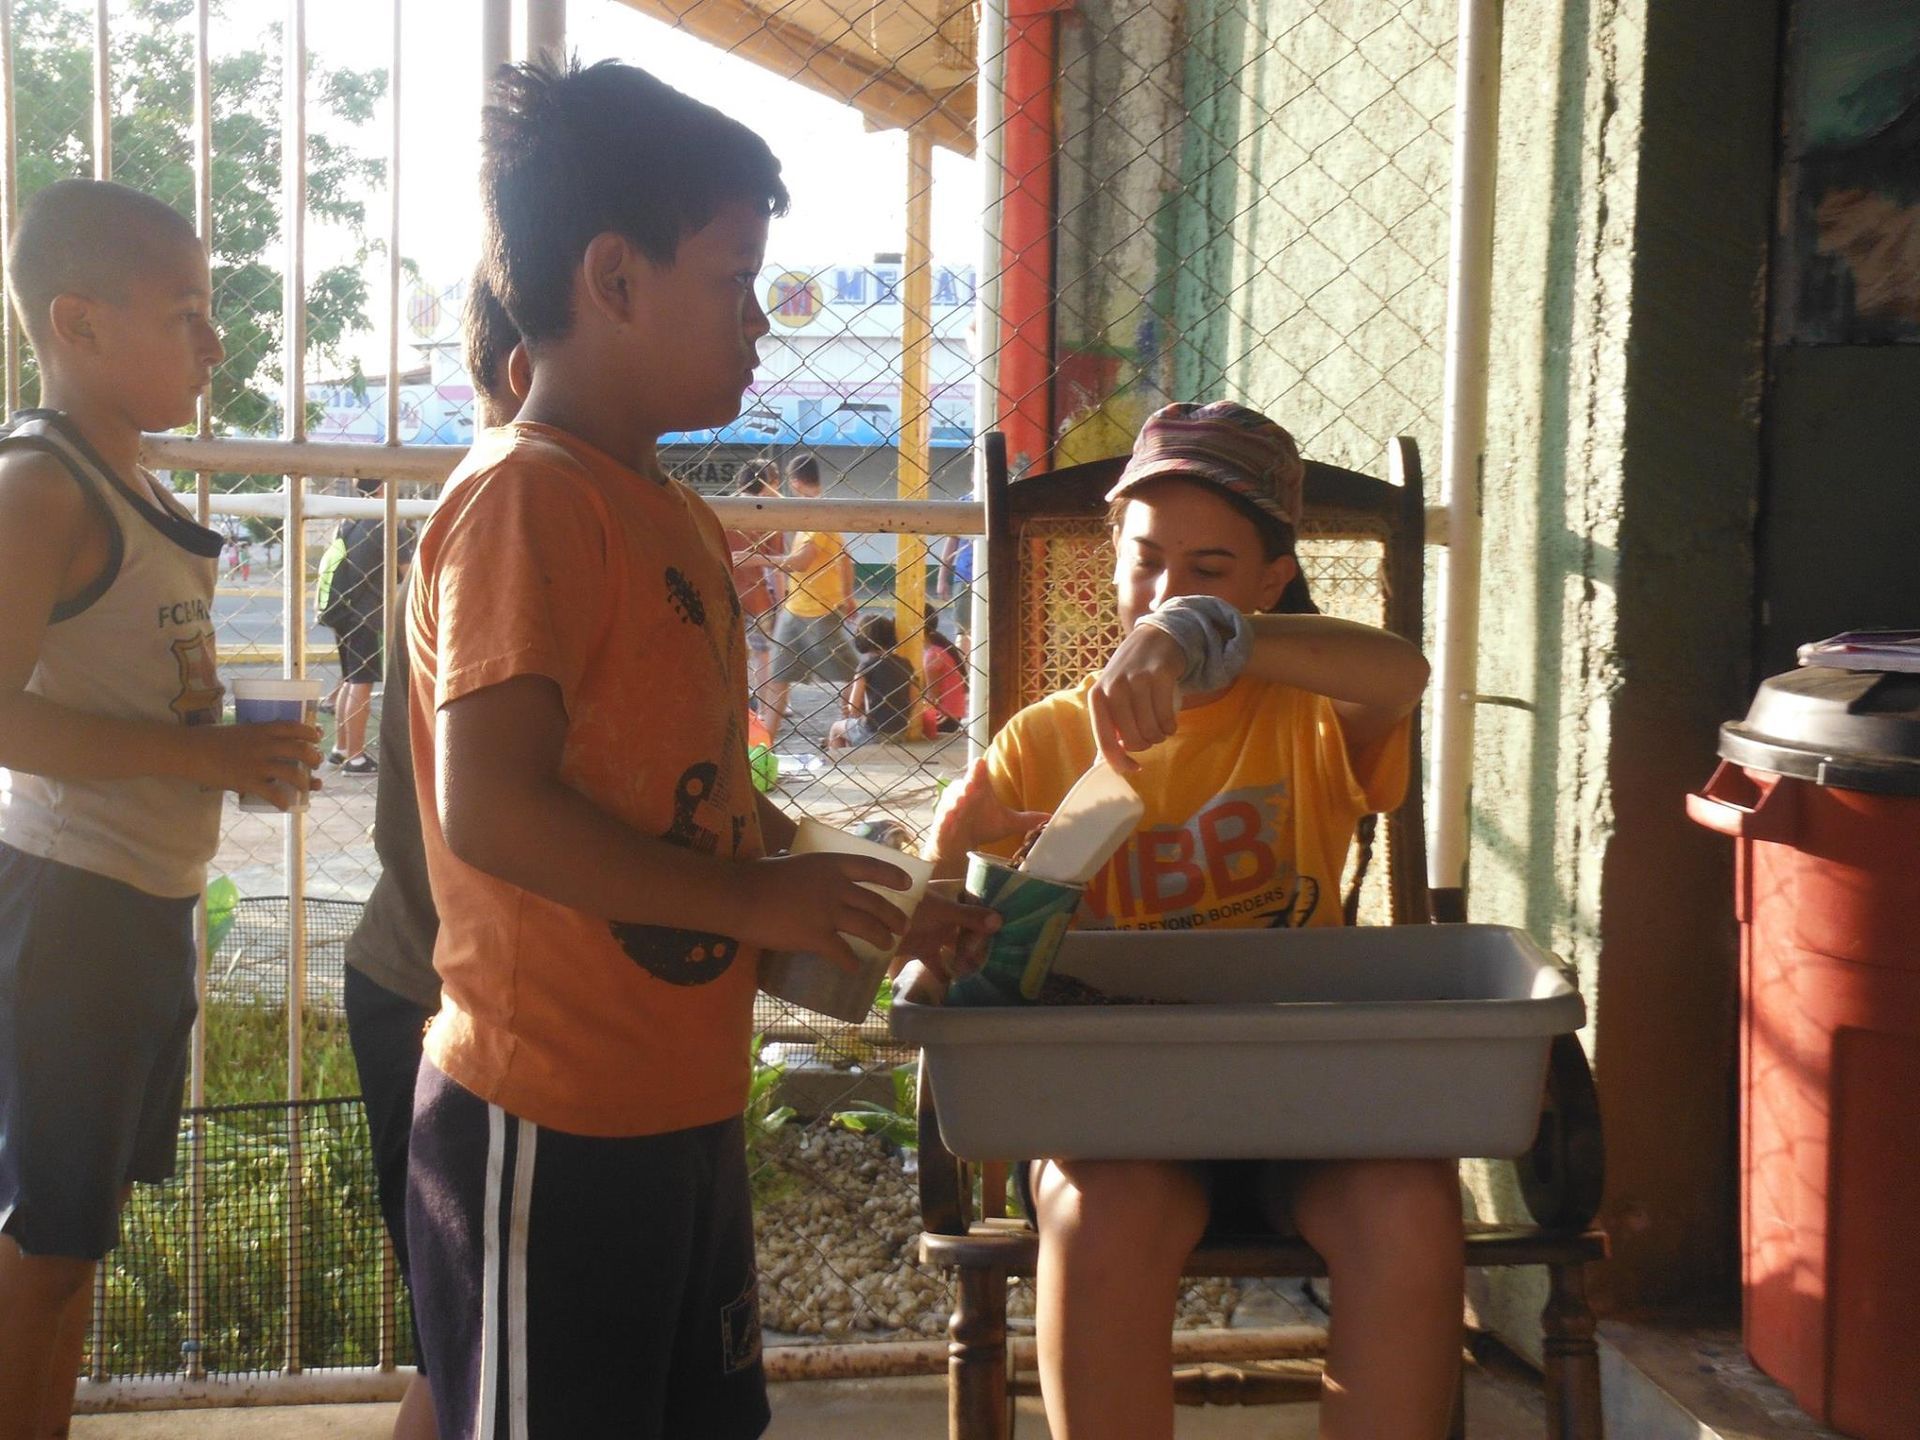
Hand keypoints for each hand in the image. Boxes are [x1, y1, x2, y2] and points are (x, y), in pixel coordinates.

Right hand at [180, 722, 323, 809]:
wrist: (188, 751)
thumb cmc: (209, 739)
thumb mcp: (238, 730)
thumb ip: (255, 737)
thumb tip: (269, 744)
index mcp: (260, 729)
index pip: (294, 727)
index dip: (310, 732)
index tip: (317, 736)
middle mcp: (263, 745)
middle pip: (300, 750)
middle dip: (313, 758)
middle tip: (316, 763)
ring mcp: (256, 764)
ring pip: (293, 773)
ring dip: (305, 782)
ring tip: (308, 786)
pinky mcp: (247, 782)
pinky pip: (273, 794)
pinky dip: (283, 801)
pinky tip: (286, 805)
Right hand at [739, 851, 913, 968]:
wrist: (741, 896)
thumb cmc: (757, 876)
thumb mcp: (790, 862)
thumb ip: (806, 869)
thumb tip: (801, 867)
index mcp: (830, 865)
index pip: (871, 867)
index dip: (892, 876)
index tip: (907, 884)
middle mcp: (836, 887)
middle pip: (875, 903)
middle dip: (894, 916)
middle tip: (903, 926)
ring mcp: (828, 912)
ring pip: (868, 927)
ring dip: (881, 938)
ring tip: (887, 945)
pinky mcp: (817, 937)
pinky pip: (843, 953)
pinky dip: (851, 962)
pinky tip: (854, 969)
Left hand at [893, 881, 1000, 981]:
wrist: (874, 920)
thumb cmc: (911, 906)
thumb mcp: (942, 910)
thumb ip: (969, 916)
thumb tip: (999, 921)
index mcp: (951, 895)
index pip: (978, 900)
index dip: (992, 911)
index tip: (1008, 924)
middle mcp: (946, 913)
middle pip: (970, 927)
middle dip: (981, 942)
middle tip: (994, 958)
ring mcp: (935, 931)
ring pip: (957, 946)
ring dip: (966, 959)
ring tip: (978, 974)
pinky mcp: (922, 948)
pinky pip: (938, 964)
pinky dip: (945, 975)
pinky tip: (956, 988)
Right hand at [927, 757, 1050, 869]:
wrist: (958, 846)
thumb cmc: (981, 827)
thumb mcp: (1006, 823)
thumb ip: (1026, 819)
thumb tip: (1050, 817)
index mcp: (977, 789)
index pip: (978, 775)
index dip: (978, 770)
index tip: (980, 763)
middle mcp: (963, 795)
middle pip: (964, 786)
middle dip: (968, 784)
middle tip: (973, 784)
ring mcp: (950, 809)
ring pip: (952, 801)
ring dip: (956, 801)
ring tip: (962, 801)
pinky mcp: (941, 824)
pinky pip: (943, 819)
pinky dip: (946, 818)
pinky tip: (950, 818)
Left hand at [1088, 625, 1186, 773]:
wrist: (1153, 638)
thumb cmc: (1129, 674)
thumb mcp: (1110, 694)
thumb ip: (1108, 725)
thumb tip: (1105, 763)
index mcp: (1097, 697)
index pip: (1104, 740)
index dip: (1119, 761)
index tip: (1133, 768)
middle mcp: (1114, 688)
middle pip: (1132, 740)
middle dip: (1144, 745)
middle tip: (1149, 736)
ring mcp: (1137, 681)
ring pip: (1150, 731)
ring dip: (1159, 736)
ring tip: (1160, 728)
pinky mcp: (1160, 676)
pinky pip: (1166, 718)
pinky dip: (1170, 727)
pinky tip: (1169, 722)